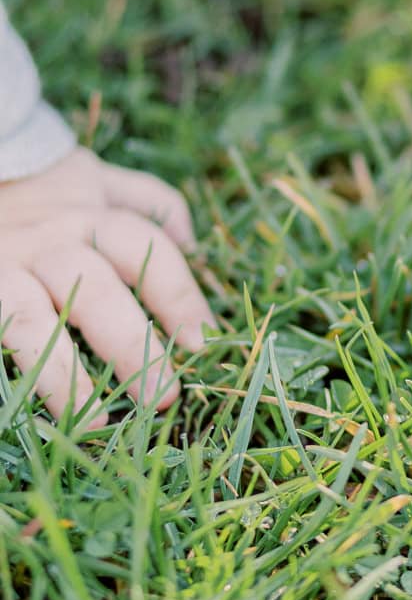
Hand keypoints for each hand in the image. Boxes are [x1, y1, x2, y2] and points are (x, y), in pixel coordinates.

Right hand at [0, 149, 214, 424]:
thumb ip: (147, 200)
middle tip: (166, 395)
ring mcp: (8, 266)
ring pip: (38, 322)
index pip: (148, 251)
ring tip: (98, 422)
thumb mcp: (95, 177)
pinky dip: (31, 374)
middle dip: (134, 344)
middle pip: (99, 291)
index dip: (179, 296)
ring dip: (68, 375)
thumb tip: (194, 242)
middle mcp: (51, 239)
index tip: (205, 342)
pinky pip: (8, 334)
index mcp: (93, 212)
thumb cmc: (39, 188)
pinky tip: (45, 408)